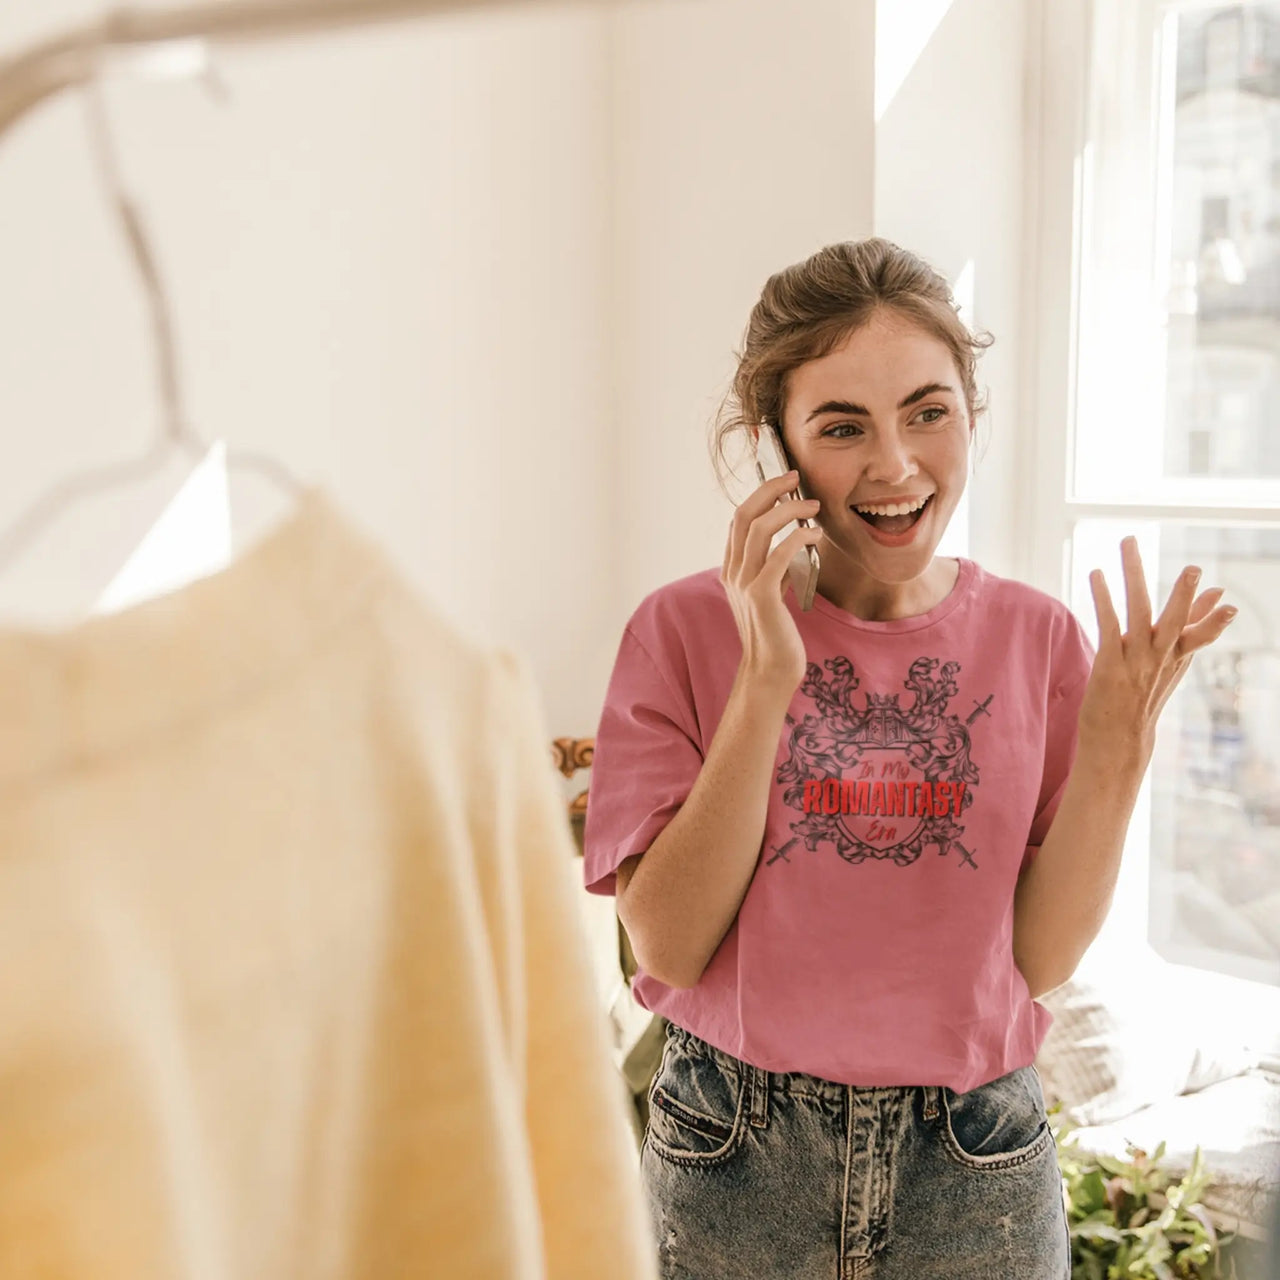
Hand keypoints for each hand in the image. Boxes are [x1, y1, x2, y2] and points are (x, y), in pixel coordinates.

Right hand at [721, 470, 822, 694]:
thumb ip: (772, 569)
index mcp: (732, 569)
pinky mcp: (762, 596)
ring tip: (813, 505)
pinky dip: (798, 538)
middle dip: (771, 489)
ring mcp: (744, 584)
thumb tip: (790, 543)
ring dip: (789, 509)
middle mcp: (733, 572)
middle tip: (796, 476)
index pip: (739, 519)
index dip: (761, 494)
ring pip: (760, 529)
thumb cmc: (776, 633)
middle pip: (744, 514)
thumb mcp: (770, 594)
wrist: (770, 671)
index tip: (787, 482)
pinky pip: (778, 554)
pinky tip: (815, 535)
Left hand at [1081, 536, 1236, 762]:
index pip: (1200, 636)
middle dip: (1184, 594)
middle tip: (1193, 568)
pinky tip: (1097, 574)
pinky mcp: (1110, 662)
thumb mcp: (1171, 667)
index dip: (1213, 619)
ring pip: (1139, 612)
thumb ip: (1189, 634)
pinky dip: (1103, 596)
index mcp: (1176, 660)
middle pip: (1174, 621)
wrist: (1118, 741)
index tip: (1227, 599)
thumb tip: (1215, 601)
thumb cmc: (1142, 699)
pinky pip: (1108, 623)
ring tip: (1130, 545)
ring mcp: (1136, 660)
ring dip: (1134, 576)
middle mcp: (1160, 658)